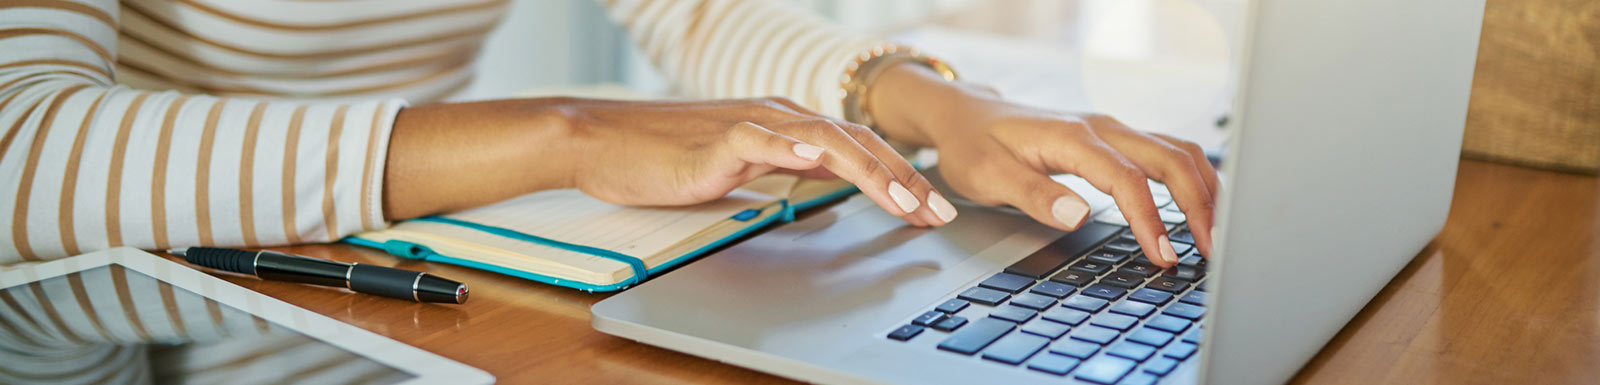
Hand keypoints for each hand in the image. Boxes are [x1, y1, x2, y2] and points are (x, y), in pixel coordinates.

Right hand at [384, 97, 957, 226]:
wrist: (605, 142)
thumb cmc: (666, 159)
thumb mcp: (742, 169)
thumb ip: (786, 170)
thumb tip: (829, 182)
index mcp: (788, 126)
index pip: (858, 152)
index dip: (900, 178)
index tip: (931, 209)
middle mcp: (780, 117)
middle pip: (857, 147)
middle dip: (904, 181)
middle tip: (938, 212)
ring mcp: (753, 124)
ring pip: (827, 143)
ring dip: (871, 173)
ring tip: (903, 200)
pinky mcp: (722, 137)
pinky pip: (767, 140)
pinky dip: (798, 149)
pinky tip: (822, 161)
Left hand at [869, 64, 1218, 267]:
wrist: (967, 116)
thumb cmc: (974, 146)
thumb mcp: (988, 175)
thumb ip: (1034, 195)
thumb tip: (1077, 217)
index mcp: (1072, 137)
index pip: (1127, 179)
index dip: (1151, 219)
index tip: (1163, 255)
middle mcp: (1101, 128)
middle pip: (1170, 159)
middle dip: (1199, 205)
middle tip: (1211, 251)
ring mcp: (1112, 131)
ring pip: (1177, 152)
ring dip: (1203, 190)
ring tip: (1214, 235)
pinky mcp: (1115, 140)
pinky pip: (1167, 154)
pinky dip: (1191, 181)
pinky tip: (1199, 209)